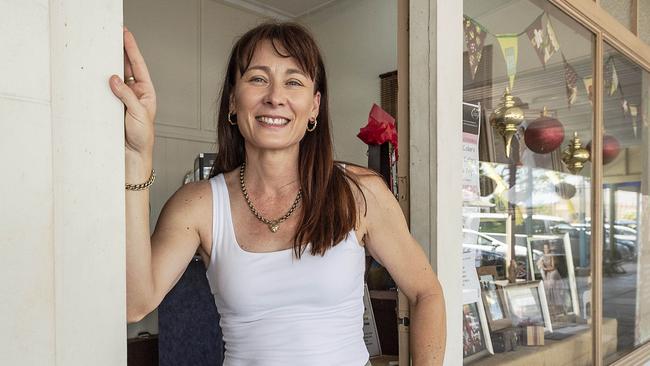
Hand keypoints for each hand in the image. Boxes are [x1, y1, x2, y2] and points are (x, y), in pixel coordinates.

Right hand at [109, 28, 155, 159]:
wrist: (132, 156)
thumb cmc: (142, 138)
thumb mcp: (138, 114)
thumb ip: (126, 96)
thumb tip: (115, 79)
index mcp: (146, 93)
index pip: (138, 66)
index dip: (132, 50)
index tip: (126, 35)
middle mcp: (134, 93)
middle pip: (126, 68)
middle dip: (120, 52)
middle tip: (113, 36)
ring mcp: (122, 99)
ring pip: (115, 78)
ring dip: (109, 65)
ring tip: (103, 50)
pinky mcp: (111, 106)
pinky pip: (105, 90)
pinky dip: (100, 81)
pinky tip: (96, 74)